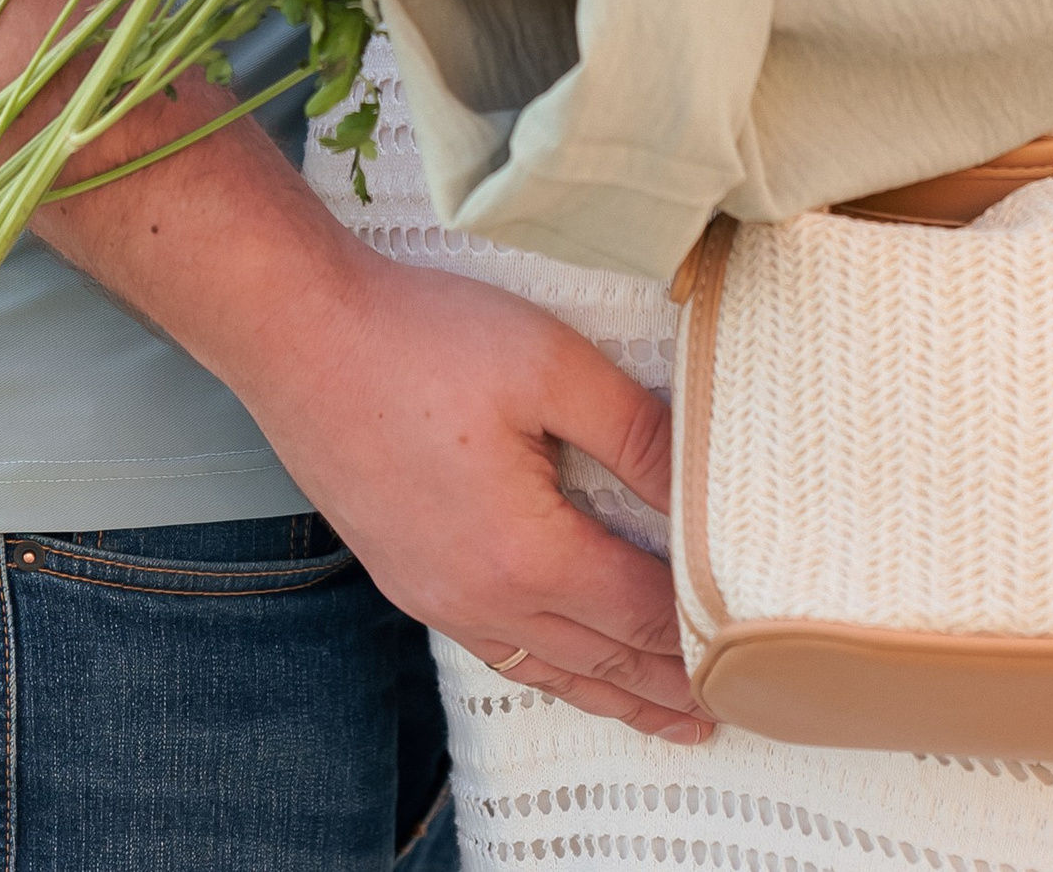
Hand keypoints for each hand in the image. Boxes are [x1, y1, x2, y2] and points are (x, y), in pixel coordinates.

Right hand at [236, 240, 711, 744]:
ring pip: (547, 666)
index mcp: (527, 553)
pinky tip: (561, 663)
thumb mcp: (548, 364)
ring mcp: (436, 593)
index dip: (702, 635)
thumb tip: (704, 482)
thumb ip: (634, 430)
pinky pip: (497, 647)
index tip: (755, 653)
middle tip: (728, 711)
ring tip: (661, 718)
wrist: (297, 334)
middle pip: (601, 659)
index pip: (641, 614)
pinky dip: (550, 667)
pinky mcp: (407, 574)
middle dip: (668, 687)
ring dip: (612, 694)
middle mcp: (481, 597)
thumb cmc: (416, 339)